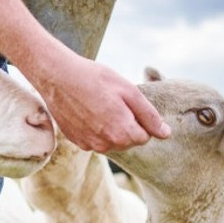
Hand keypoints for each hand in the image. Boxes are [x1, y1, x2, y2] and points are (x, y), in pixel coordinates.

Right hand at [35, 55, 169, 152]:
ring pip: (112, 142)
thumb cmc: (95, 79)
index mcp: (122, 133)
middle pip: (129, 142)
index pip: (145, 137)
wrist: (58, 77)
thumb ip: (150, 116)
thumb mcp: (129, 91)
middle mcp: (106, 144)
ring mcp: (89, 145)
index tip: (127, 104)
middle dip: (127, 125)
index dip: (140, 119)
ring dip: (111, 128)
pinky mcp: (77, 142)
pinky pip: (96, 140)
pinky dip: (96, 129)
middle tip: (112, 103)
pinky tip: (87, 112)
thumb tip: (166, 134)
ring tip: (99, 106)